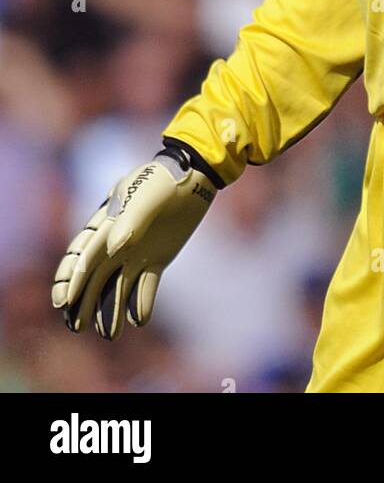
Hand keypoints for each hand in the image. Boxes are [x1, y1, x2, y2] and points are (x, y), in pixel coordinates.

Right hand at [51, 148, 217, 339]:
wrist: (194, 175)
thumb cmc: (164, 180)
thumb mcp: (147, 195)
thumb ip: (131, 220)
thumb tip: (114, 250)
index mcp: (106, 223)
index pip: (82, 254)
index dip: (71, 278)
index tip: (63, 301)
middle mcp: (116, 242)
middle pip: (94, 276)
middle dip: (84, 302)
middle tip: (77, 327)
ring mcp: (136, 252)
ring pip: (118, 286)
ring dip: (111, 309)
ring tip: (110, 334)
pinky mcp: (157, 259)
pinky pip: (146, 285)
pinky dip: (142, 302)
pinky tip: (140, 319)